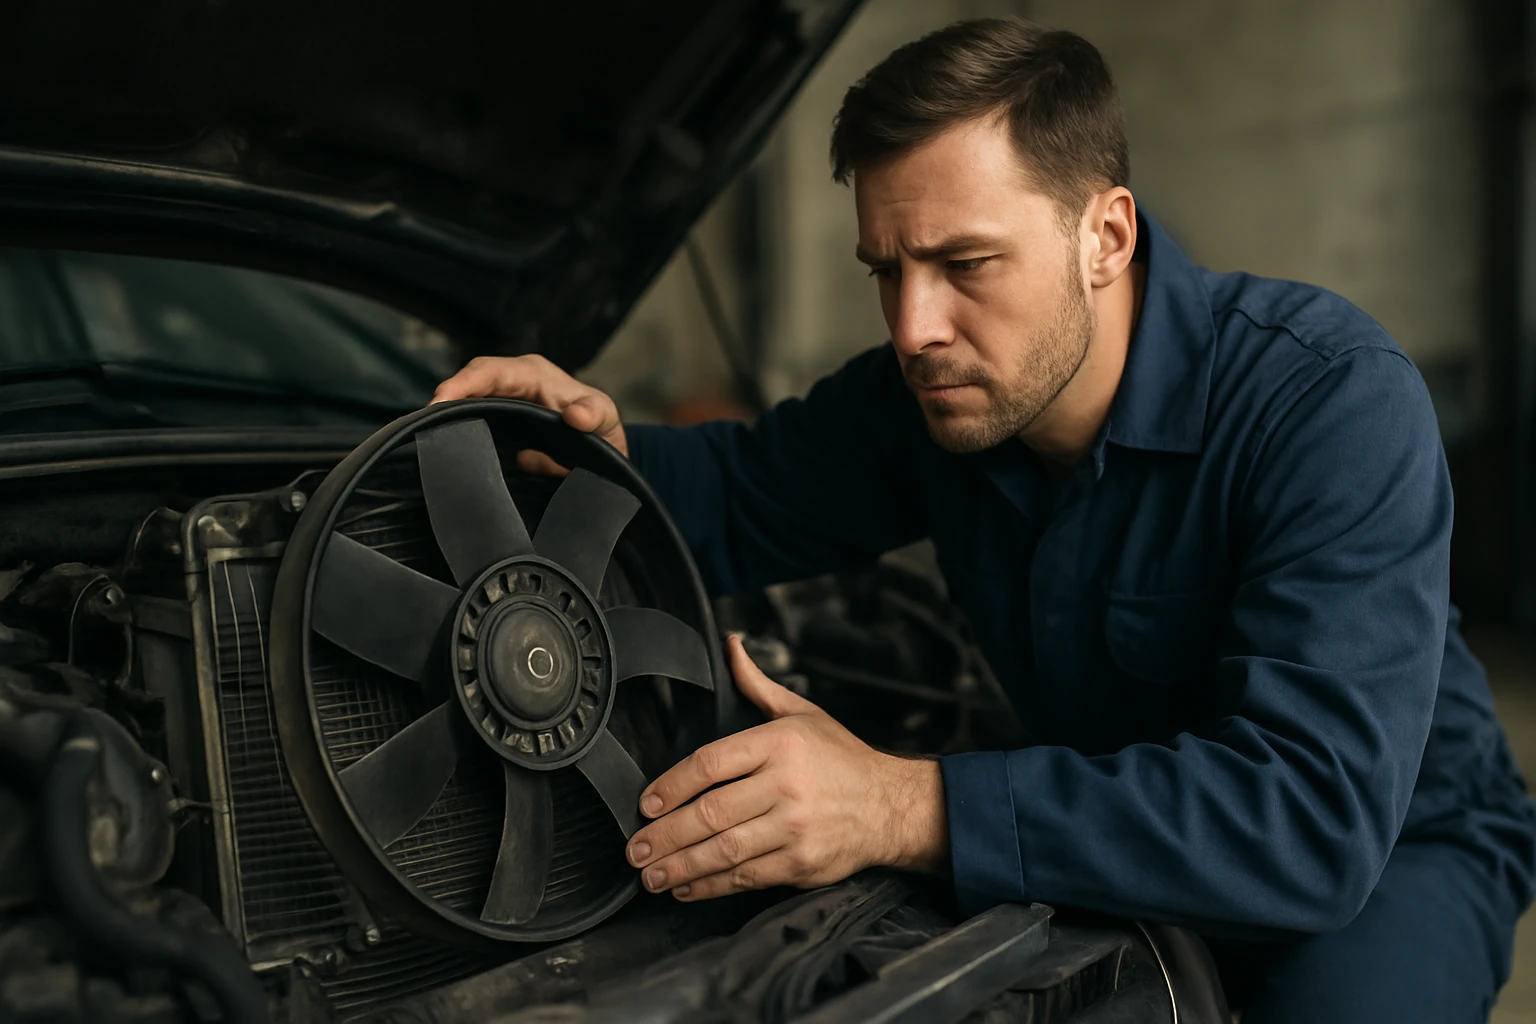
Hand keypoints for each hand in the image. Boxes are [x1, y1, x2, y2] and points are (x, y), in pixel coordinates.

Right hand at [430, 355, 625, 474]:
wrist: (603, 452)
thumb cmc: (602, 427)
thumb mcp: (606, 419)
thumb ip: (594, 415)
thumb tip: (575, 416)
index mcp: (534, 374)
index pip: (491, 371)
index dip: (464, 383)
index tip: (441, 401)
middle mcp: (514, 382)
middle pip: (470, 381)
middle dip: (445, 397)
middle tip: (422, 422)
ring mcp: (503, 401)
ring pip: (466, 400)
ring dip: (445, 414)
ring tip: (424, 433)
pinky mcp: (498, 421)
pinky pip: (471, 420)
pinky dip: (456, 429)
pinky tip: (442, 446)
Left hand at [625, 635, 948, 900]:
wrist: (891, 806)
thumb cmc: (841, 758)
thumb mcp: (800, 712)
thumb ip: (755, 684)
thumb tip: (728, 645)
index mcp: (779, 743)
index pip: (711, 763)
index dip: (671, 785)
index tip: (645, 803)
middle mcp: (785, 785)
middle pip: (710, 812)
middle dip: (664, 834)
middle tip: (634, 848)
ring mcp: (794, 828)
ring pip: (724, 850)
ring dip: (680, 866)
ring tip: (649, 874)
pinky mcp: (801, 863)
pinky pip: (746, 877)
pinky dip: (711, 886)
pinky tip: (685, 887)